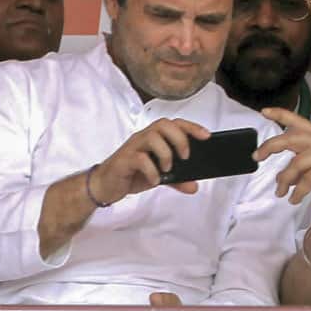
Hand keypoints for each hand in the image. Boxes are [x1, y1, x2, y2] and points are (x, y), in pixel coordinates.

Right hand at [88, 118, 210, 205]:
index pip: (174, 124)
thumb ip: (176, 180)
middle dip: (179, 138)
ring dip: (165, 153)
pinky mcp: (124, 161)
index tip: (206, 136)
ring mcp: (132, 148)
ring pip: (152, 137)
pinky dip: (151, 171)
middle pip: (163, 125)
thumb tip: (194, 186)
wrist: (104, 186)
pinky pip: (139, 159)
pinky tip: (154, 180)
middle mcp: (142, 138)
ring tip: (167, 170)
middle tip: (185, 156)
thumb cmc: (131, 175)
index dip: (191, 127)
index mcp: (153, 138)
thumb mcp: (158, 177)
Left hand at [255, 108, 310, 222]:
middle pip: (289, 138)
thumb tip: (282, 177)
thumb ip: (305, 164)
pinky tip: (294, 199)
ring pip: (295, 164)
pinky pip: (306, 181)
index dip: (280, 114)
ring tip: (281, 193)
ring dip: (284, 181)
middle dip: (269, 147)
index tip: (264, 111)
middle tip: (257, 157)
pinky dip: (297, 192)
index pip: (297, 120)